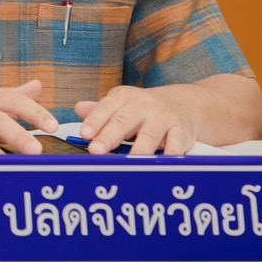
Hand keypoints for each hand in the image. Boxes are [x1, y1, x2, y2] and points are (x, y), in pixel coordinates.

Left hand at [74, 85, 195, 154]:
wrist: (182, 103)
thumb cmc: (142, 109)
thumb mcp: (121, 105)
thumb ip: (100, 110)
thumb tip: (78, 109)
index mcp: (123, 98)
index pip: (105, 108)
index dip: (94, 121)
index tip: (84, 134)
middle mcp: (143, 105)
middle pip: (123, 122)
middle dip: (108, 137)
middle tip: (96, 151)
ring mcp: (163, 117)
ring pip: (149, 136)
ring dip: (138, 150)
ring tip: (126, 164)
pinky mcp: (181, 131)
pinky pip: (175, 144)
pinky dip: (169, 154)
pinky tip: (161, 164)